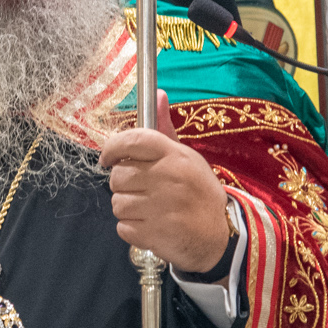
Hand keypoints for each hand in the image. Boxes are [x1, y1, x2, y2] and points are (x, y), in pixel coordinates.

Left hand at [99, 91, 230, 272]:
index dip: (112, 148)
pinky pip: (123, 228)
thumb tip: (158, 94)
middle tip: (142, 190)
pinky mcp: (155, 234)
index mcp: (175, 155)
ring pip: (118, 203)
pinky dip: (132, 229)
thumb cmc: (197, 191)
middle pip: (118, 176)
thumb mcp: (186, 157)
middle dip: (123, 185)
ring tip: (149, 209)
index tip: (107, 159)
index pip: (132, 140)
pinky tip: (151, 225)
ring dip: (128, 209)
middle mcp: (168, 177)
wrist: (220, 233)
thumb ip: (164, 129)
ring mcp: (161, 207)